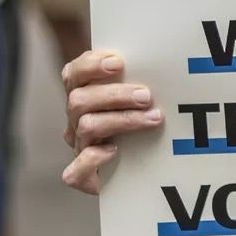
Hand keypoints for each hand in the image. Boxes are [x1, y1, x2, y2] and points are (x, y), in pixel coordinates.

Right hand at [61, 50, 161, 194]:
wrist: (142, 169)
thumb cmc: (141, 124)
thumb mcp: (139, 97)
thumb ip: (139, 78)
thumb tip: (161, 59)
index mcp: (83, 94)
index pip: (74, 73)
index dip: (91, 65)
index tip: (119, 62)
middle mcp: (76, 119)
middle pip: (79, 100)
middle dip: (115, 95)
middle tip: (146, 96)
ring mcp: (79, 147)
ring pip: (86, 127)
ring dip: (121, 120)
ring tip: (153, 118)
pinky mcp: (83, 176)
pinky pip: (74, 171)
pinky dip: (92, 159)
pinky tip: (114, 151)